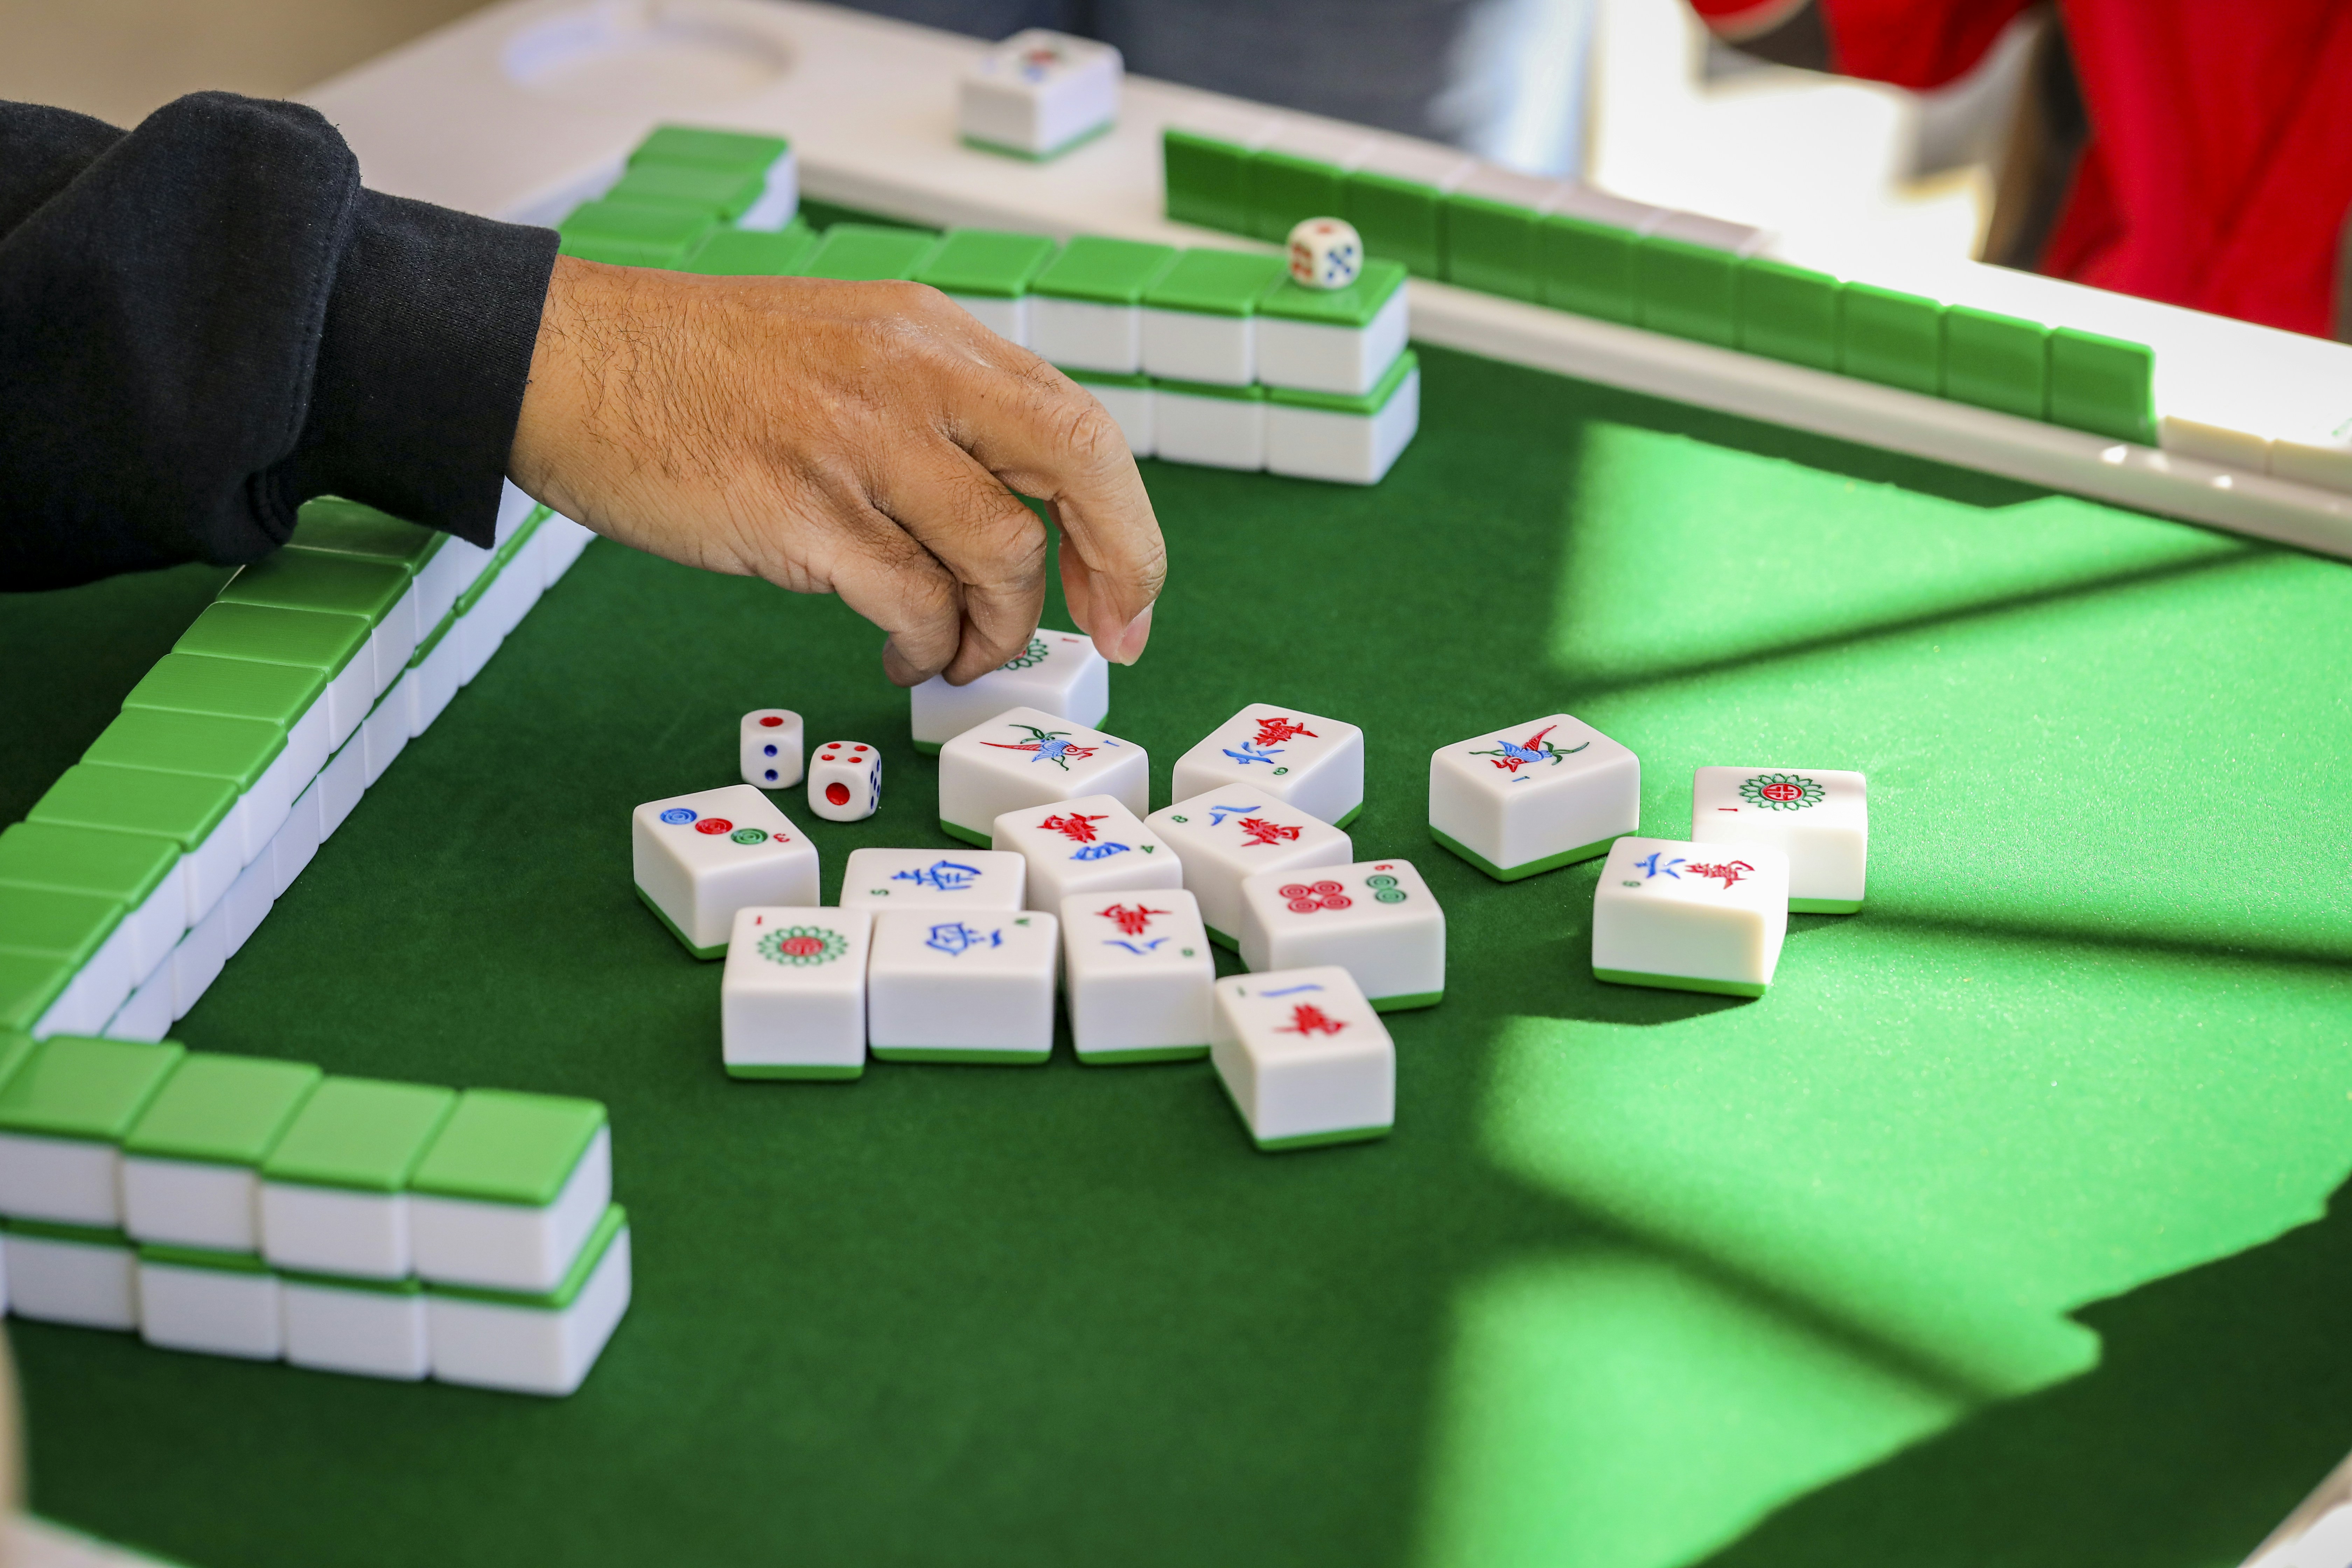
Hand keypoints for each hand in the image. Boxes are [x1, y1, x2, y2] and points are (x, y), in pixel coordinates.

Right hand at [507, 254, 1163, 685]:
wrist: (565, 362)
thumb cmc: (698, 371)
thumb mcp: (846, 349)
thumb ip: (935, 414)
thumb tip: (1014, 514)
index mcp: (930, 335)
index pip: (1077, 422)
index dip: (1123, 519)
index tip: (1124, 592)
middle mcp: (911, 374)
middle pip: (1076, 463)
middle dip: (1118, 562)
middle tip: (1109, 636)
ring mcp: (857, 442)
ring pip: (997, 552)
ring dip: (997, 627)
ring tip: (957, 652)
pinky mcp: (800, 511)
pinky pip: (912, 600)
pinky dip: (927, 643)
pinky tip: (904, 654)